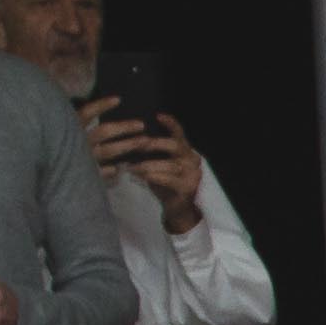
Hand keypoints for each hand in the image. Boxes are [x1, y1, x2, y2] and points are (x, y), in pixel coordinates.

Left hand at [92, 108, 205, 230]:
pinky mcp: (188, 188)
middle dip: (154, 144)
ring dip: (148, 164)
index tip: (157, 115)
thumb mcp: (161, 164)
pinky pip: (169, 179)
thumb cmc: (166, 184)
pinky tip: (141, 176)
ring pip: (170, 164)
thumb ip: (155, 152)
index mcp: (186, 151)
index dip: (170, 124)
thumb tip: (134, 139)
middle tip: (137, 144)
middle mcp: (193, 160)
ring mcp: (193, 174)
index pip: (180, 133)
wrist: (177, 209)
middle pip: (175, 145)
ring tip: (132, 166)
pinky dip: (153, 176)